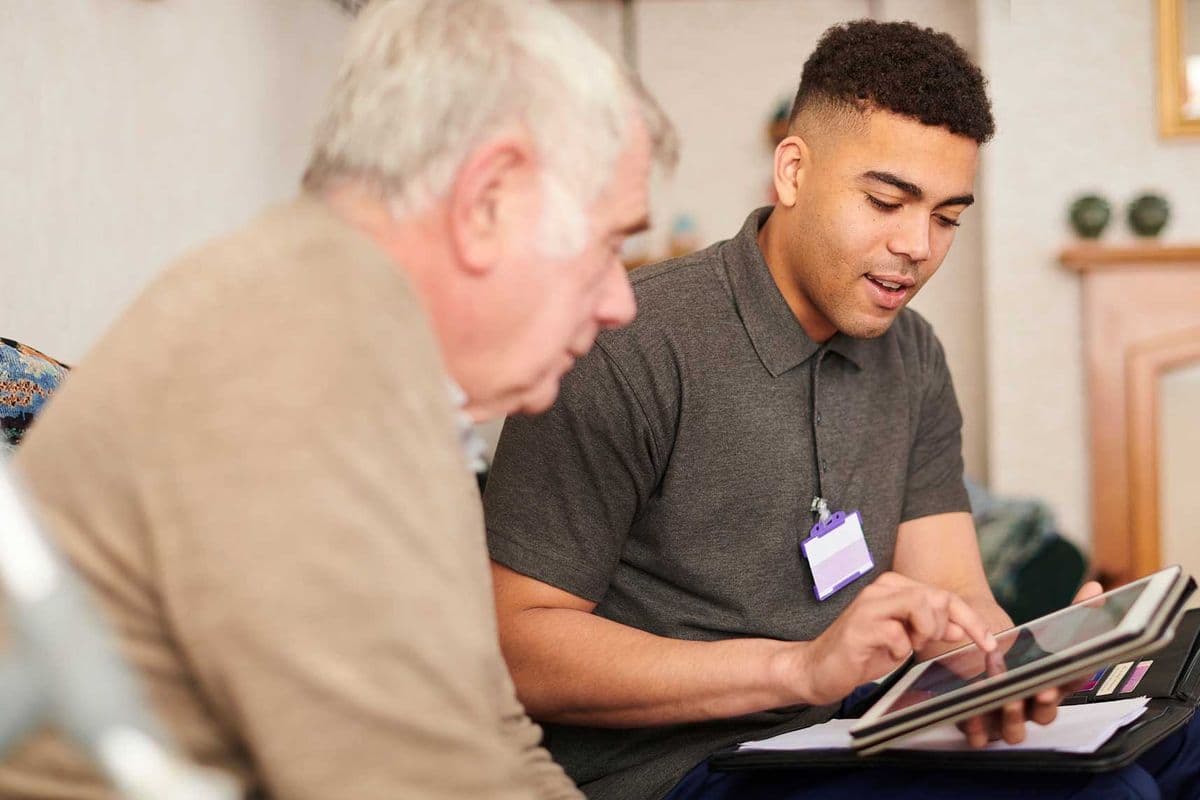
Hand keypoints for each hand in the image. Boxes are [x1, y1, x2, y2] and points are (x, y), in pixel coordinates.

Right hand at [784, 572, 996, 706]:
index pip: (944, 595)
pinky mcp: (860, 625)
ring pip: (920, 606)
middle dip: (943, 628)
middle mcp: (882, 589)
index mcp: (894, 587)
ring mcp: (870, 605)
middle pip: (937, 597)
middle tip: (923, 643)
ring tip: (904, 646)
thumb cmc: (863, 653)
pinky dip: (899, 651)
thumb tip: (966, 628)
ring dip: (922, 633)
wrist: (819, 668)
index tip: (989, 643)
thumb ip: (933, 628)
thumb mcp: (906, 639)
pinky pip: (898, 635)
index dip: (971, 619)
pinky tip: (884, 654)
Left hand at [957, 580, 1103, 746]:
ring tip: (1006, 697)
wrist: (971, 642)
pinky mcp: (979, 722)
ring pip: (1015, 731)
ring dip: (1013, 716)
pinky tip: (975, 718)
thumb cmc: (1016, 643)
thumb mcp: (1044, 628)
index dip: (1075, 680)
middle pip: (1045, 715)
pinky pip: (981, 736)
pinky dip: (979, 730)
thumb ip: (1074, 611)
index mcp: (1052, 685)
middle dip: (1044, 703)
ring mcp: (1006, 717)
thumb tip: (1096, 588)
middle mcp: (1031, 705)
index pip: (1071, 686)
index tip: (1077, 670)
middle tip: (1041, 688)